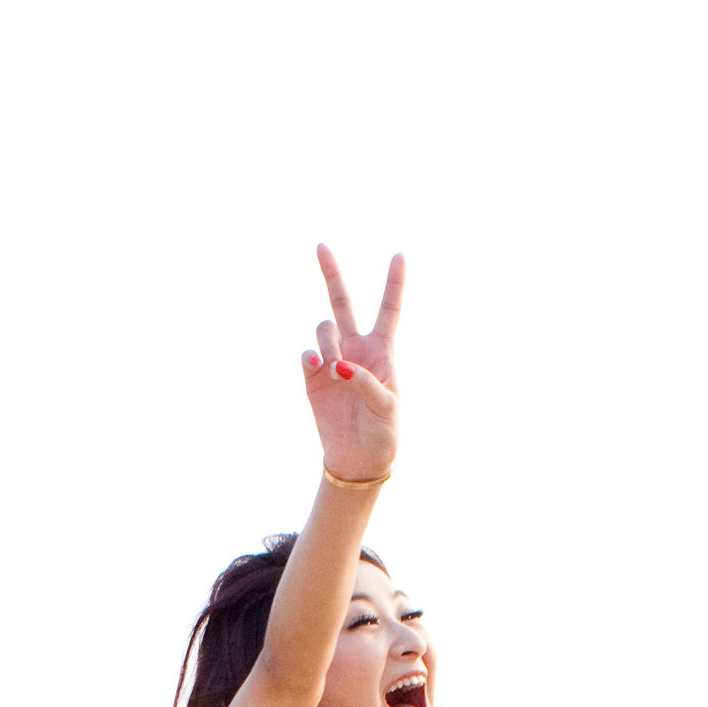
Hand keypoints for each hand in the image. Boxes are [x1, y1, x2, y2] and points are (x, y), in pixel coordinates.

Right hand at [301, 245, 402, 484]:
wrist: (357, 460)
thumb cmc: (383, 434)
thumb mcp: (387, 409)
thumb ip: (367, 383)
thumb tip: (337, 367)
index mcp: (383, 351)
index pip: (389, 310)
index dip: (394, 283)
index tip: (400, 254)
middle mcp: (355, 349)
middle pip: (342, 303)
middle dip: (331, 274)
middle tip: (321, 246)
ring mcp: (332, 361)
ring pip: (324, 330)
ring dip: (328, 342)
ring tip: (333, 368)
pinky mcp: (312, 379)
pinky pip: (307, 355)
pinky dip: (310, 357)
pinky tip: (317, 367)